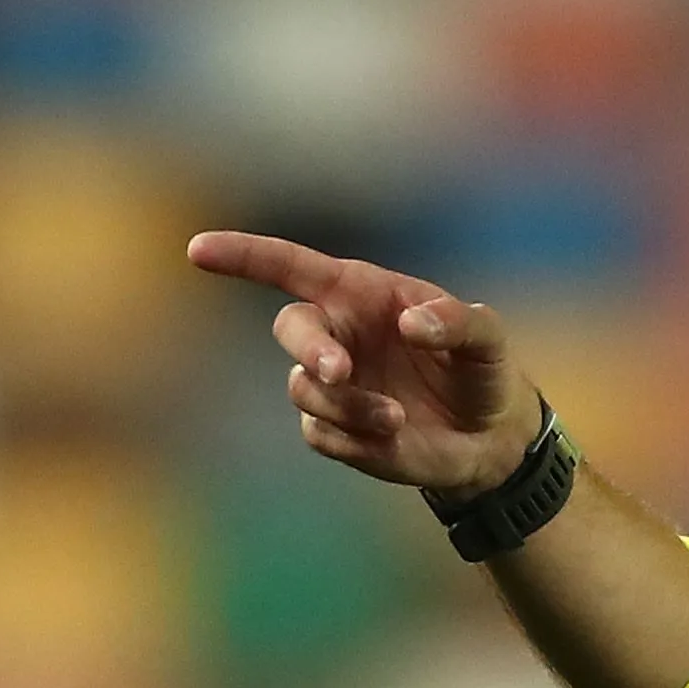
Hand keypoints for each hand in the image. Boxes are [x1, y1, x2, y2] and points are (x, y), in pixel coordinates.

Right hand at [187, 231, 542, 496]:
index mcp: (362, 295)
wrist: (489, 437)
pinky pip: (321, 433)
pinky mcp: (334, 430)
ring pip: (305, 389)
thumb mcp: (487, 340)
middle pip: (291, 327)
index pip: (292, 267)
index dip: (244, 255)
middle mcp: (338, 334)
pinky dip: (357, 438)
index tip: (199, 249)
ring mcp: (331, 384)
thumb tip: (413, 321)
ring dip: (349, 405)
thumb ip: (459, 321)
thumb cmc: (482, 371)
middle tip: (340, 371)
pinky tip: (393, 436)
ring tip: (396, 417)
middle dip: (309, 348)